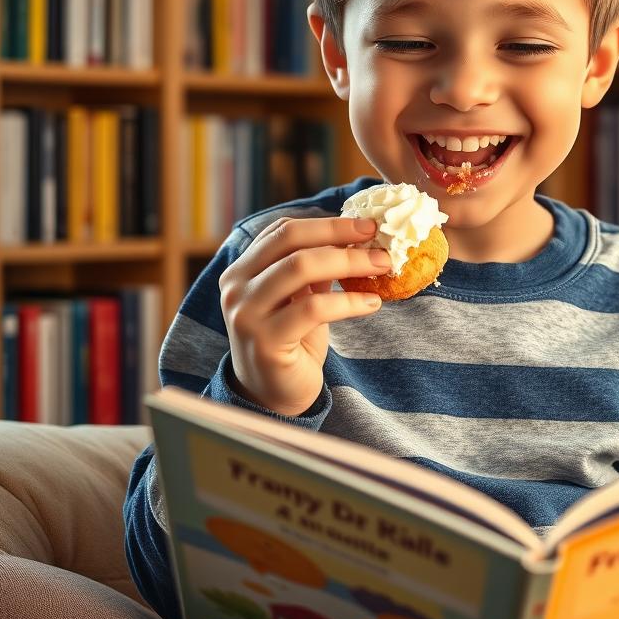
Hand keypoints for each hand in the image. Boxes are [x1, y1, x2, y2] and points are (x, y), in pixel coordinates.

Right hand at [218, 216, 391, 415]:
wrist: (273, 395)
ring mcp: (247, 314)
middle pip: (292, 242)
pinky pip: (314, 308)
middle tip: (378, 240)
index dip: (327, 223)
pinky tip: (372, 303)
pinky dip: (349, 301)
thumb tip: (357, 237)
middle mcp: (236, 287)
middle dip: (340, 235)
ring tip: (382, 266)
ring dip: (350, 263)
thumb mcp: (301, 297)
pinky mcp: (266, 341)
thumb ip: (316, 269)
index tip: (366, 224)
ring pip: (301, 268)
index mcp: (242, 269)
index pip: (284, 230)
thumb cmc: (292, 341)